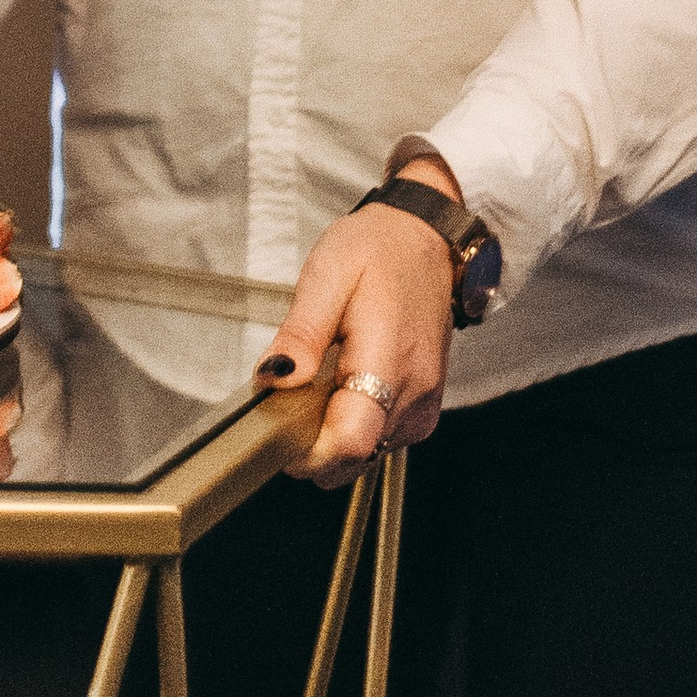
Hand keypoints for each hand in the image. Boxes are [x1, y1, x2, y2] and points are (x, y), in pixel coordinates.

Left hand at [257, 159, 457, 487]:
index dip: (305, 454)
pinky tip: (339, 385)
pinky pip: (377, 438)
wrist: (424, 240)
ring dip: (329, 434)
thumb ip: (300, 334)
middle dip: (309, 445)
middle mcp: (414, 395)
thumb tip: (274, 378)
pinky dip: (349, 424)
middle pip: (353, 457)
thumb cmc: (376, 251)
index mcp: (390, 363)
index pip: (349, 442)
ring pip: (364, 454)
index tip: (273, 434)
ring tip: (316, 380)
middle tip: (284, 398)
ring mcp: (423, 406)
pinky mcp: (422, 408)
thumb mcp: (326, 277)